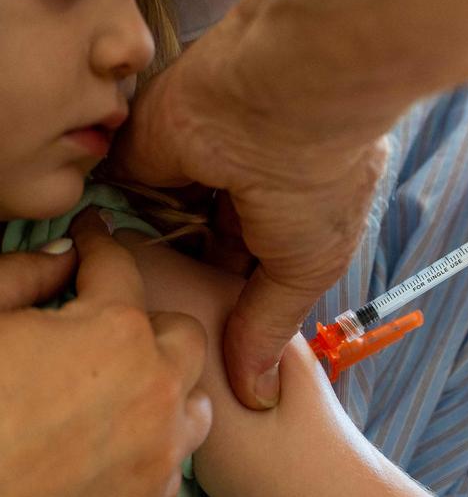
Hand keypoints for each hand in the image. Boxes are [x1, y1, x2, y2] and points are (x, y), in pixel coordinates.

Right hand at [0, 209, 210, 496]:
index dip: (99, 244)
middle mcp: (157, 387)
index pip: (121, 267)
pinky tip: (114, 447)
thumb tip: (63, 254)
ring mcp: (160, 448)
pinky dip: (151, 449)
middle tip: (103, 329)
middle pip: (183, 336)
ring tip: (122, 391)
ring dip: (166, 389)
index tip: (92, 236)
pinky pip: (173, 461)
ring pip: (194, 401)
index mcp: (115, 331)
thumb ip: (25, 275)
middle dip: (147, 324)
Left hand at [109, 23, 387, 409]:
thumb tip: (259, 395)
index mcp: (291, 217)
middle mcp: (245, 193)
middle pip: (208, 249)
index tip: (214, 348)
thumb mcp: (304, 271)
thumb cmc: (319, 186)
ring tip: (143, 306)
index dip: (235, 306)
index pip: (254, 267)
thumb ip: (269, 326)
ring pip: (168, 224)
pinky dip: (125, 222)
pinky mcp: (150, 149)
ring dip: (159, 256)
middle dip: (195, 288)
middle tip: (173, 334)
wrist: (286, 101)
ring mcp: (197, 169)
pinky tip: (119, 258)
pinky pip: (129, 193)